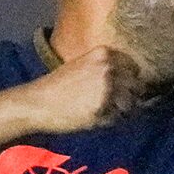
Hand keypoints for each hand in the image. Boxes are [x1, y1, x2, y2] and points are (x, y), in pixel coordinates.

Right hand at [17, 44, 147, 133]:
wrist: (36, 103)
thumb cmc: (59, 86)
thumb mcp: (83, 66)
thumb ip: (107, 69)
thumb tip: (136, 81)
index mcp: (103, 53)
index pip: (134, 68)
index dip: (130, 80)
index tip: (122, 88)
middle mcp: (108, 67)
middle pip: (137, 86)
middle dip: (130, 96)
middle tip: (113, 103)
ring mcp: (107, 87)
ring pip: (131, 103)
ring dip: (121, 110)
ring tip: (101, 110)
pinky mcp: (103, 107)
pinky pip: (119, 117)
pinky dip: (111, 120)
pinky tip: (93, 116)